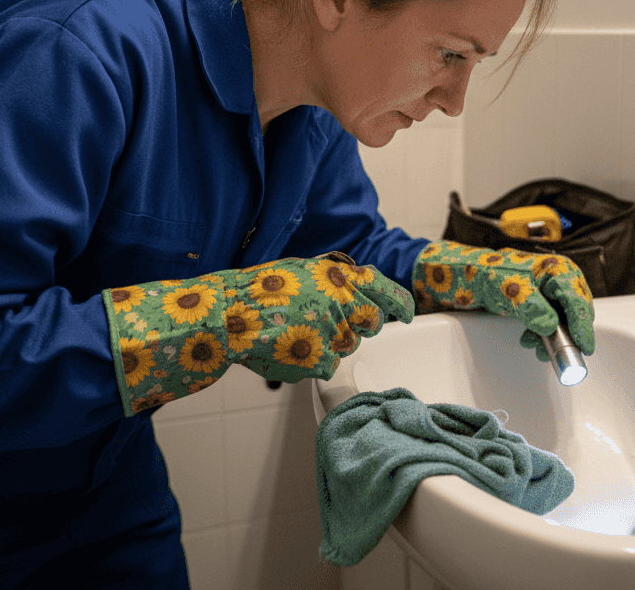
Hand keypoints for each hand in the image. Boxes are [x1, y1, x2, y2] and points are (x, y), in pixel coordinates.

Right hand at [105, 254, 413, 413]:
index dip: (401, 305)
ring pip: (349, 346)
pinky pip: (328, 366)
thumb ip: (337, 278)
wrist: (228, 316)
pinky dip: (314, 360)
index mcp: (341, 279)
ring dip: (333, 341)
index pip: (388, 293)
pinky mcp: (318, 363)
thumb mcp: (304, 270)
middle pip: (372, 323)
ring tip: (300, 330)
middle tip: (333, 320)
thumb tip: (361, 283)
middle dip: (361, 323)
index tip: (406, 314)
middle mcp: (343, 307)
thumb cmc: (262, 288)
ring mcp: (332, 337)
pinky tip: (291, 347)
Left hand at [412, 240, 594, 360]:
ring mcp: (547, 289)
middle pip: (575, 309)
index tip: (585, 347)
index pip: (577, 299)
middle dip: (567, 333)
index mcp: (555, 268)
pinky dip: (543, 333)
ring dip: (553, 336)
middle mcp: (556, 277)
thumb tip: (550, 326)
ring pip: (564, 318)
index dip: (583, 324)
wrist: (458, 276)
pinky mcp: (537, 300)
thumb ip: (532, 308)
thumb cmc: (482, 275)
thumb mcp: (508, 292)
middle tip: (559, 353)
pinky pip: (550, 320)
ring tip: (535, 346)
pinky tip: (530, 339)